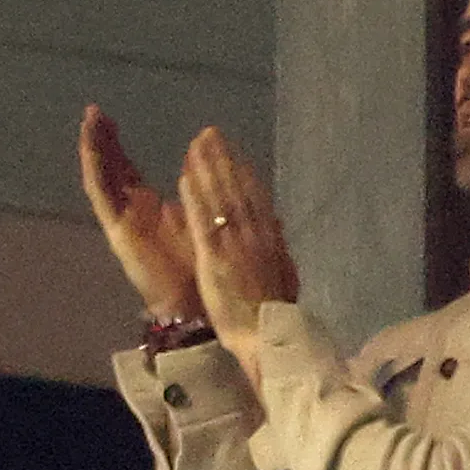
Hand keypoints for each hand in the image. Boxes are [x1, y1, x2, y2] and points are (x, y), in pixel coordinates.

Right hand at [77, 106, 200, 320]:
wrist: (196, 304)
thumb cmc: (201, 268)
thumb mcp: (200, 219)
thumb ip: (197, 190)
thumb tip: (201, 158)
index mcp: (149, 210)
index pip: (127, 171)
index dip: (117, 146)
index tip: (109, 119)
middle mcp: (131, 214)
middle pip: (109, 170)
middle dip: (101, 141)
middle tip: (93, 112)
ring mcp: (122, 222)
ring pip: (102, 179)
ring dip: (94, 150)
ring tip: (88, 121)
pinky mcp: (119, 233)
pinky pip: (103, 197)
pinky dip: (97, 171)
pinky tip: (92, 149)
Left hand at [177, 127, 301, 373]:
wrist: (268, 335)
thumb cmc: (275, 313)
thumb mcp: (284, 275)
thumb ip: (279, 247)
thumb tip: (278, 224)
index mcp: (269, 240)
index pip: (255, 198)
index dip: (242, 172)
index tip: (232, 152)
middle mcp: (253, 234)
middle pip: (236, 190)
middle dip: (222, 160)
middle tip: (209, 133)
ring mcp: (234, 243)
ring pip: (219, 198)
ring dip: (206, 169)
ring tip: (195, 144)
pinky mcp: (215, 256)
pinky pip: (203, 221)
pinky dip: (194, 197)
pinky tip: (184, 177)